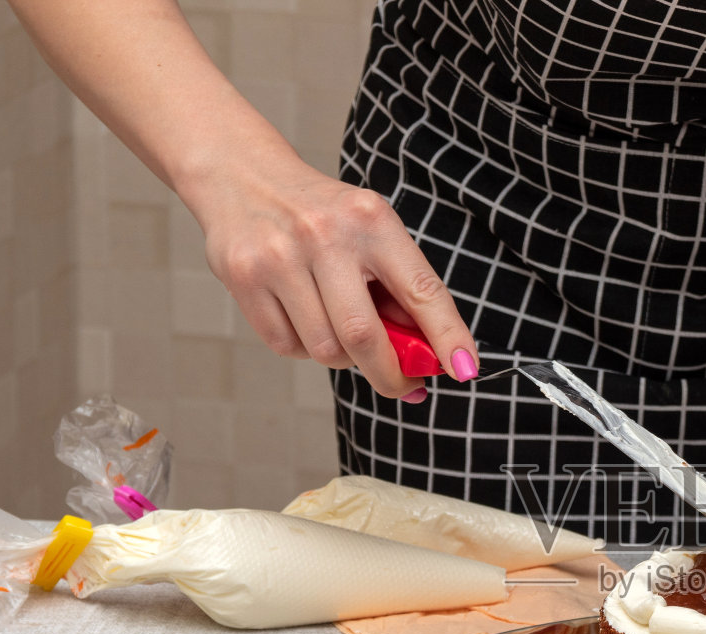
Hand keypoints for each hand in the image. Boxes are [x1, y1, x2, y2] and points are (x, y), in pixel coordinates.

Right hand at [185, 154, 478, 399]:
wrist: (240, 174)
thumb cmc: (321, 214)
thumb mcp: (369, 232)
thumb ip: (397, 287)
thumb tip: (427, 355)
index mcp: (371, 221)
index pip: (420, 289)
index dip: (447, 335)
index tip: (465, 369)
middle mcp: (325, 236)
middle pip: (364, 337)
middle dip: (390, 375)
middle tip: (403, 386)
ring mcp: (279, 257)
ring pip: (325, 350)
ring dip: (343, 358)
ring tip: (340, 330)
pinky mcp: (243, 277)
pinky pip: (287, 346)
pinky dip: (304, 348)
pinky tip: (304, 318)